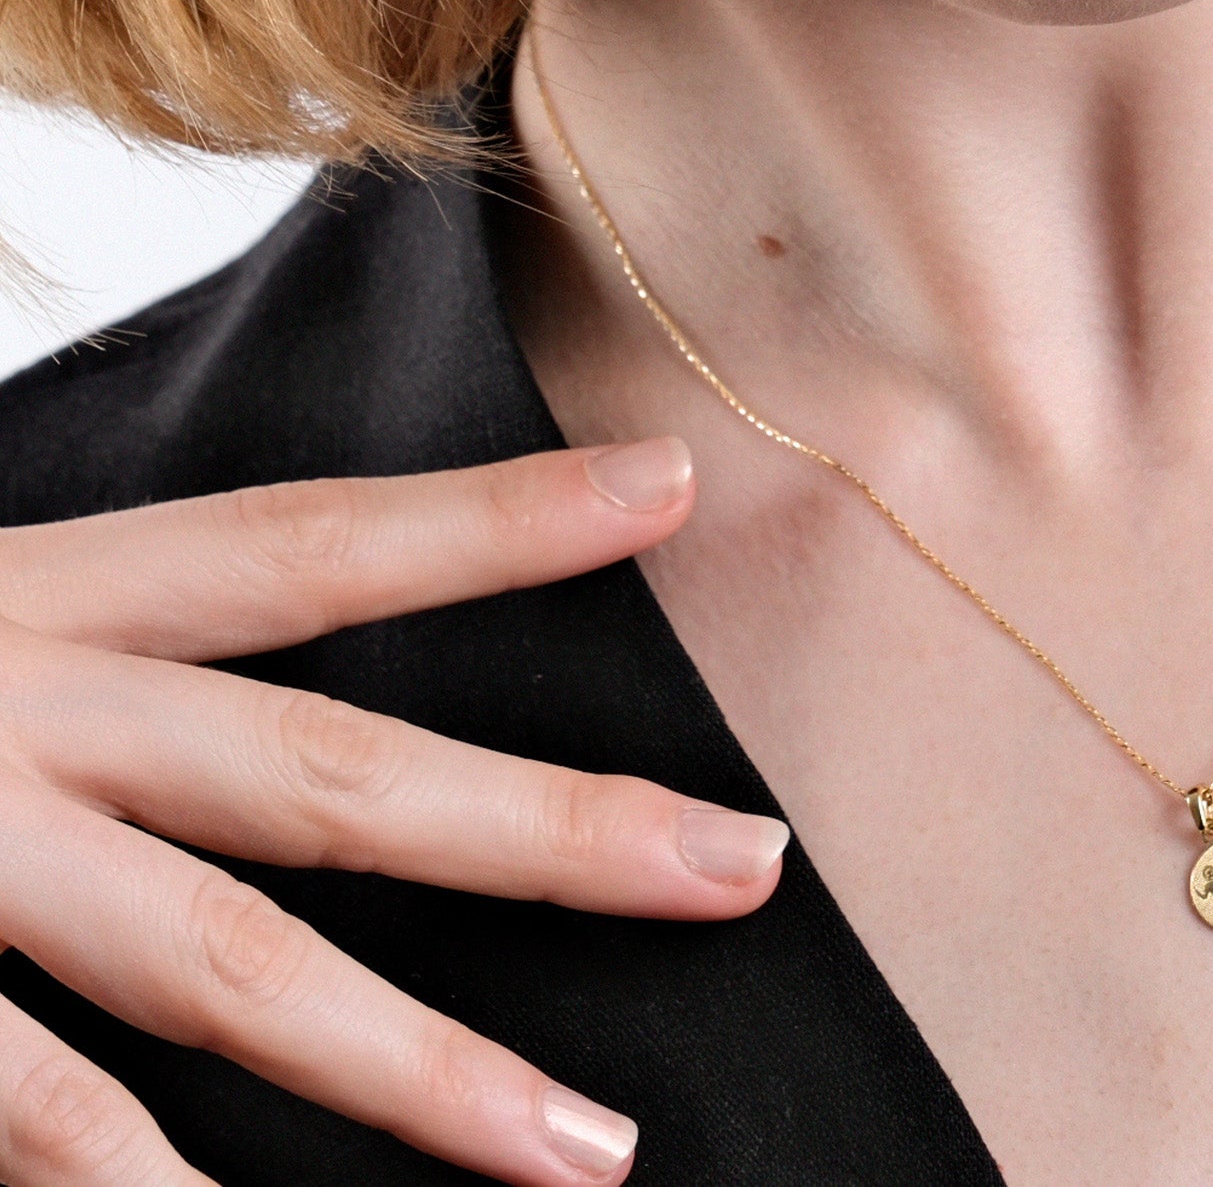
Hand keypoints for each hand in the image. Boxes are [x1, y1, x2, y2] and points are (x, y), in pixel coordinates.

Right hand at [0, 438, 779, 1185]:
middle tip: (747, 866)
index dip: (492, 520)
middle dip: (549, 828)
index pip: (308, 546)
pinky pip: (50, 1119)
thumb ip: (90, 662)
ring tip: (590, 1152)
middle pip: (329, 769)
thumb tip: (237, 723)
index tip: (670, 485)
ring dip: (419, 1066)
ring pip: (226, 967)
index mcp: (55, 598)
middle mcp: (30, 711)